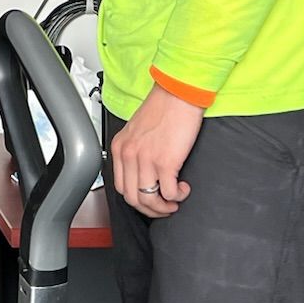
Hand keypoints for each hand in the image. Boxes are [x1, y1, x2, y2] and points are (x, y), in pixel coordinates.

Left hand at [110, 86, 203, 217]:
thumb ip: (135, 150)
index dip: (136, 200)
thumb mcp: (137, 129)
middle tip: (164, 206)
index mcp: (120, 147)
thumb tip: (142, 172)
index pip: (120, 187)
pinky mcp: (165, 162)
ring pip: (149, 200)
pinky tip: (183, 189)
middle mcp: (129, 155)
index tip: (149, 200)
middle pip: (132, 198)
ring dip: (164, 207)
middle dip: (150, 209)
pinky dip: (178, 197)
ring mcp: (146, 160)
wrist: (179, 93)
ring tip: (175, 201)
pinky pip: (169, 193)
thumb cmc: (163, 107)